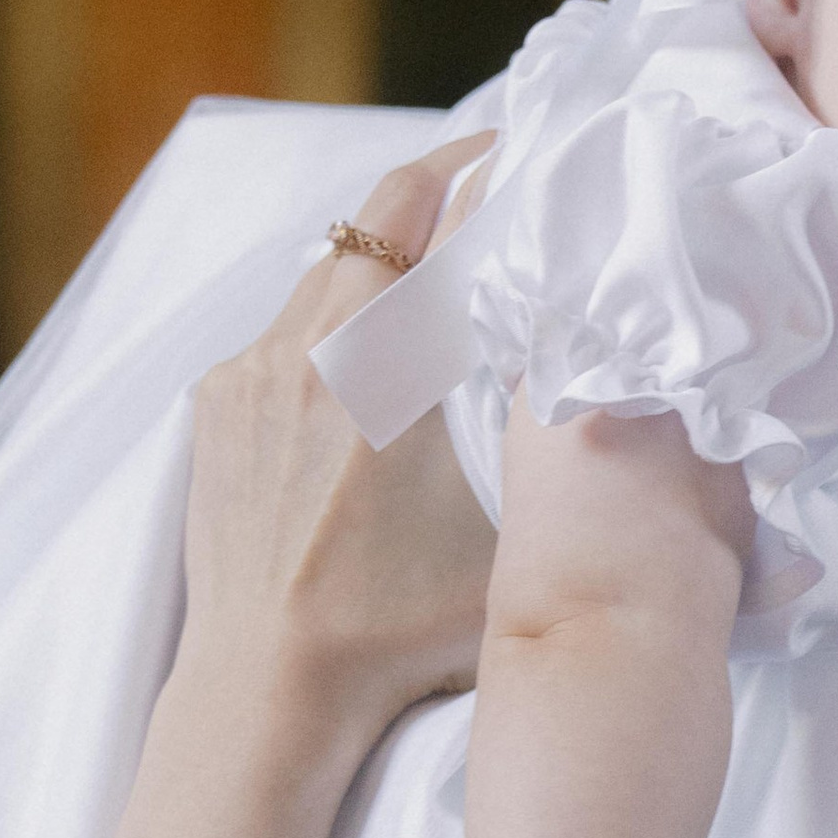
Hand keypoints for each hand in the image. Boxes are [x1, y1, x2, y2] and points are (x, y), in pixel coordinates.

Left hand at [178, 137, 499, 746]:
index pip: (438, 217)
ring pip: (328, 273)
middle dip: (439, 192)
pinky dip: (337, 322)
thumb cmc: (397, 630)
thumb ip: (555, 448)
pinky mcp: (217, 407)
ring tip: (447, 275)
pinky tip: (378, 368)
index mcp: (381, 365)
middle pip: (375, 218)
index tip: (531, 148)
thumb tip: (620, 381)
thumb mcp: (510, 535)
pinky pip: (287, 330)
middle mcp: (306, 348)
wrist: (266, 688)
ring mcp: (248, 374)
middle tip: (499, 177)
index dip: (488, 170)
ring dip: (386, 261)